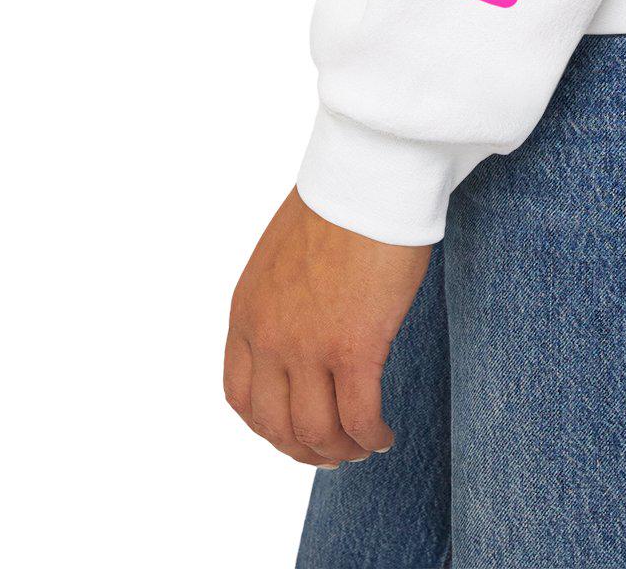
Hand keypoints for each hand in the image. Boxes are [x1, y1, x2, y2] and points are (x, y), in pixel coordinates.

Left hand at [224, 187, 430, 467]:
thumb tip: (305, 322)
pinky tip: (384, 434)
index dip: (268, 425)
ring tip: (363, 445)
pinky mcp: (355, 348)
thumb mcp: (283, 256)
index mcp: (247, 313)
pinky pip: (358, 417)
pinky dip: (370, 436)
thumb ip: (282, 298)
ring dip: (340, 449)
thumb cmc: (337, 200)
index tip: (295, 430)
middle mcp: (269, 338)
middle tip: (332, 450)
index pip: (241, 396)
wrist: (365, 176)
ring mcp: (308, 347)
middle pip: (276, 425)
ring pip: (316, 430)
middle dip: (304, 448)